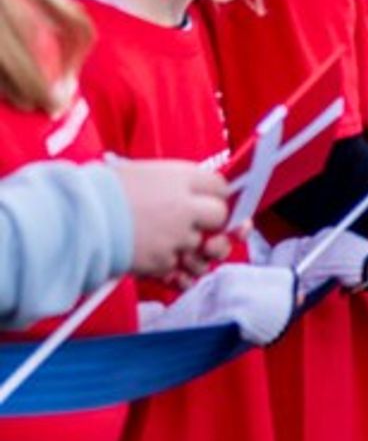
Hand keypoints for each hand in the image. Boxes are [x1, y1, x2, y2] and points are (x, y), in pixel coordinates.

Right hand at [111, 160, 230, 282]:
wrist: (74, 218)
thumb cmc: (101, 192)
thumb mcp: (141, 173)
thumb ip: (172, 183)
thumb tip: (193, 194)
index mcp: (181, 178)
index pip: (220, 186)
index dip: (213, 195)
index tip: (205, 201)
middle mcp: (186, 206)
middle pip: (220, 216)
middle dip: (210, 222)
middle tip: (194, 225)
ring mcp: (177, 236)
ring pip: (203, 247)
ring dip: (191, 249)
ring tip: (171, 245)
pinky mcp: (163, 261)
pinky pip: (179, 268)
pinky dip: (170, 268)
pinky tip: (156, 259)